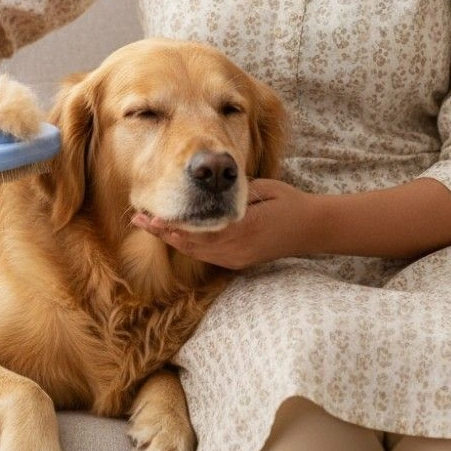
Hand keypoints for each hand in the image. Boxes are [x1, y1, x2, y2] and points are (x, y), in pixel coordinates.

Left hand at [130, 179, 317, 269]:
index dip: (172, 223)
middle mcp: (237, 248)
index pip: (198, 229)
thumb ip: (233, 192)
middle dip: (164, 231)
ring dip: (173, 239)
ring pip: (196, 252)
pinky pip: (207, 255)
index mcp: (242, 228)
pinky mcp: (239, 262)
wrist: (311, 229)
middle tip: (139, 219)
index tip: (151, 214)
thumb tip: (205, 189)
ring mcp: (238, 258)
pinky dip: (188, 244)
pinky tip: (175, 234)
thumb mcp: (260, 189)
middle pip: (191, 244)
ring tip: (150, 225)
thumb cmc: (288, 202)